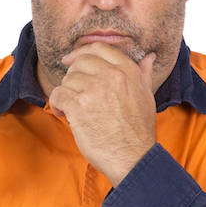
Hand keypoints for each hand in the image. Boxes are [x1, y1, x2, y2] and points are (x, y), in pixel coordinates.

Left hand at [48, 43, 157, 186]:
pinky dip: (57, 104)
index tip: (71, 60)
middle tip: (75, 93)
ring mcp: (95, 90)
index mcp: (128, 71)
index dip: (81, 52)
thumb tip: (148, 57)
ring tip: (71, 108)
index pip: (99, 48)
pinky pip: (58, 94)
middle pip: (79, 63)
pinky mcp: (79, 106)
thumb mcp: (147, 97)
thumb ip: (144, 74)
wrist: (133, 158)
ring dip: (66, 93)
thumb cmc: (138, 131)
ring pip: (67, 80)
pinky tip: (63, 113)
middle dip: (73, 77)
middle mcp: (112, 76)